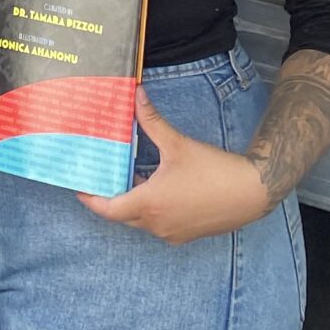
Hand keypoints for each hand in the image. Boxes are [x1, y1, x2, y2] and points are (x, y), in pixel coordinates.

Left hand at [78, 93, 271, 242]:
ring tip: (129, 175)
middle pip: (123, 214)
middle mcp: (157, 224)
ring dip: (133, 201)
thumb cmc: (213, 170)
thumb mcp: (178, 144)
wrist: (250, 192)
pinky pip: (159, 222)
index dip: (91, 199)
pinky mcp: (185, 234)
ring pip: (142, 219)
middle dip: (111, 197)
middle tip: (102, 176)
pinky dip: (151, 207)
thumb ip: (153, 122)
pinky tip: (157, 185)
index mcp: (150, 204)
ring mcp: (172, 232)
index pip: (109, 209)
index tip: (79, 188)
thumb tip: (136, 96)